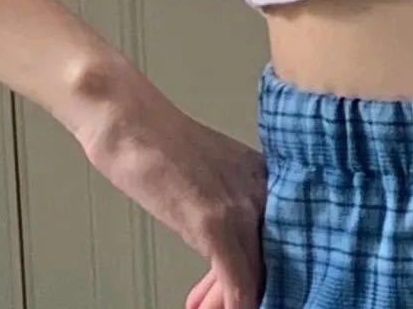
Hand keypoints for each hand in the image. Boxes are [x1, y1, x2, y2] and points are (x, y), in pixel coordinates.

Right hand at [72, 75, 266, 308]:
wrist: (131, 122)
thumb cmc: (162, 148)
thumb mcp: (209, 181)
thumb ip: (229, 213)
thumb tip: (231, 257)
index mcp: (266, 176)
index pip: (281, 236)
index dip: (264, 270)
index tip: (244, 290)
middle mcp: (264, 189)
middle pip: (273, 257)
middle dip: (247, 289)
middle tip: (213, 305)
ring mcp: (242, 205)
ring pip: (257, 273)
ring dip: (232, 300)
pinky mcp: (214, 221)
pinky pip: (237, 278)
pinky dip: (232, 301)